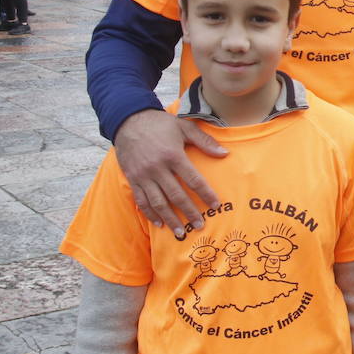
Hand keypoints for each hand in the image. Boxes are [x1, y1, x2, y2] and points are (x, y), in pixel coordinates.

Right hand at [114, 109, 226, 236]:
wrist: (128, 121)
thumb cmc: (160, 124)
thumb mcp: (184, 127)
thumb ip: (205, 141)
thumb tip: (225, 154)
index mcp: (173, 155)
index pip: (193, 179)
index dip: (205, 194)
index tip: (216, 206)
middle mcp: (157, 168)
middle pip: (176, 195)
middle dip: (189, 212)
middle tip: (200, 226)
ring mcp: (143, 175)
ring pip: (158, 202)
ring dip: (170, 219)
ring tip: (181, 232)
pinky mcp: (132, 178)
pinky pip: (141, 200)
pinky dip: (149, 213)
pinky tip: (158, 224)